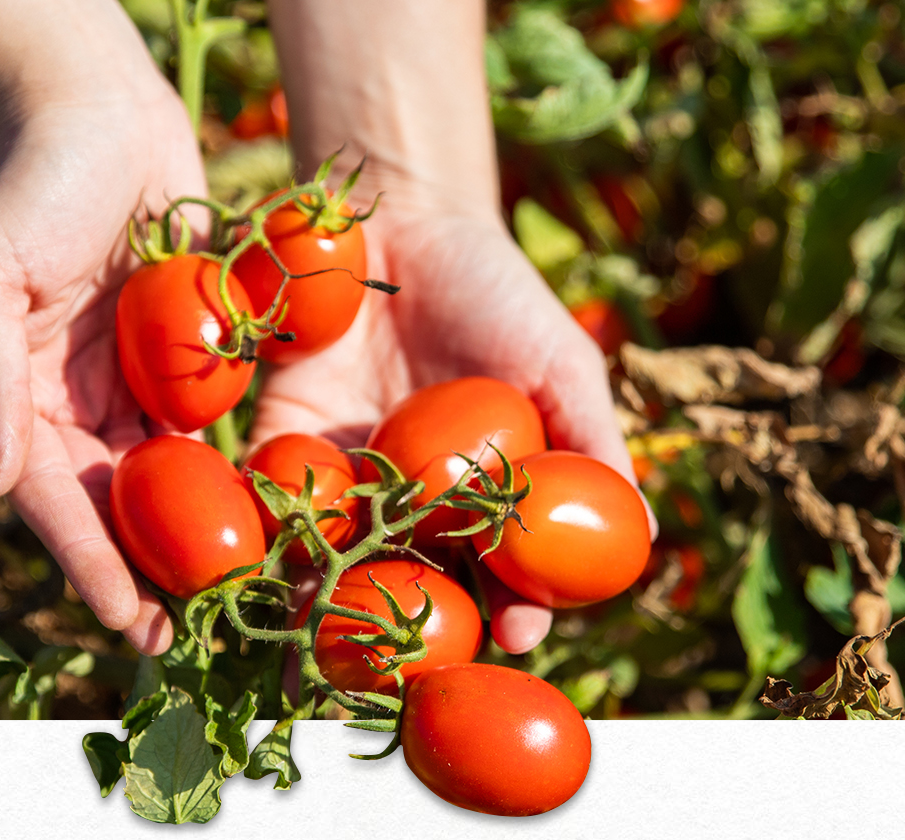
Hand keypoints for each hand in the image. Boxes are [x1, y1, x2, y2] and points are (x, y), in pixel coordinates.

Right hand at [0, 79, 201, 656]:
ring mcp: (126, 379)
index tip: (122, 620)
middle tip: (187, 637)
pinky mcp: (181, 353)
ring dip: (188, 537)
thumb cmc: (30, 180)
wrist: (94, 103)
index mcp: (13, 393)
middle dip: (141, 571)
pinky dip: (226, 470)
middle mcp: (67, 400)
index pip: (51, 496)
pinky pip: (203, 424)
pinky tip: (266, 514)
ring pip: (160, 478)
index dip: (84, 560)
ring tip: (232, 596)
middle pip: (109, 503)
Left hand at [250, 203, 641, 652]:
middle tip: (408, 673)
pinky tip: (260, 570)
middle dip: (410, 636)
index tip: (520, 632)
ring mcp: (347, 482)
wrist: (404, 218)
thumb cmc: (498, 293)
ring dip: (327, 608)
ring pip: (341, 563)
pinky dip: (265, 536)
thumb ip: (594, 442)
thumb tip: (644, 532)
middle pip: (416, 586)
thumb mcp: (560, 362)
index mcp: (484, 502)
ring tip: (321, 646)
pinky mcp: (280, 444)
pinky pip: (271, 500)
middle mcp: (414, 508)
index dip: (512, 608)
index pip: (501, 575)